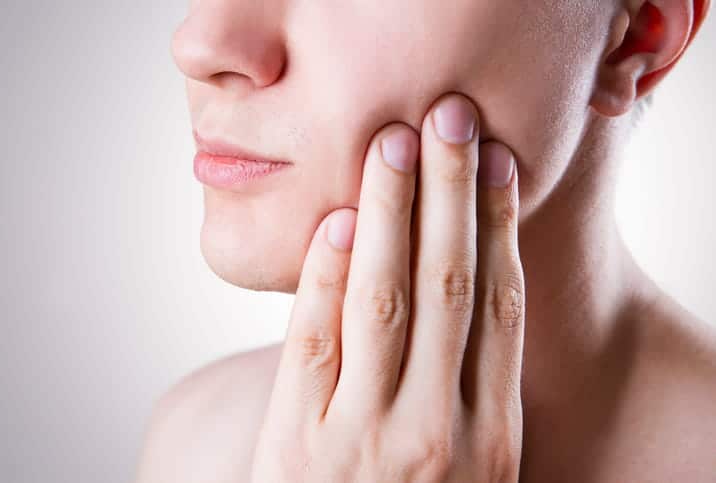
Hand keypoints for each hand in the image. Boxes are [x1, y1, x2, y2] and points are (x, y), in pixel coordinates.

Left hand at [250, 93, 524, 482]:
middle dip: (450, 193)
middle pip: (448, 285)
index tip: (497, 164)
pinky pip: (314, 341)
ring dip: (390, 212)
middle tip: (451, 118)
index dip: (500, 227)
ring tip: (395, 143)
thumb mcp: (467, 468)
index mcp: (491, 436)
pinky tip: (339, 221)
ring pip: (384, 299)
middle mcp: (437, 431)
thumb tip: (475, 293)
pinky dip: (326, 275)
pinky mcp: (299, 443)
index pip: (500, 308)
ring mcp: (366, 438)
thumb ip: (471, 394)